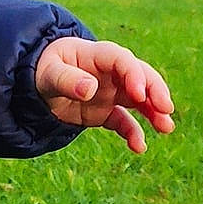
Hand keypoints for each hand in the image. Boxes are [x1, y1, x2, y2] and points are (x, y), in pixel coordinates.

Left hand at [34, 37, 175, 153]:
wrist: (36, 83)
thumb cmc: (44, 70)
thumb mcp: (49, 74)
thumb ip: (67, 80)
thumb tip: (90, 89)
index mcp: (98, 56)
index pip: (123, 60)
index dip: (134, 75)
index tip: (139, 95)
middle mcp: (111, 73)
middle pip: (141, 77)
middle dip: (155, 91)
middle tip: (165, 109)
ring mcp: (111, 92)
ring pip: (140, 100)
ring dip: (154, 113)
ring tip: (166, 128)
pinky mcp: (106, 111)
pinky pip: (124, 122)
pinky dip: (133, 133)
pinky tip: (139, 147)